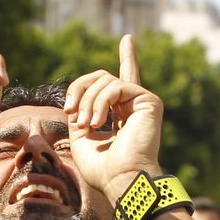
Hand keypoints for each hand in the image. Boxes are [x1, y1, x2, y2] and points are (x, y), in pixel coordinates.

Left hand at [63, 34, 162, 196]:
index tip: (128, 38)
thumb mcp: (80, 138)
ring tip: (86, 124)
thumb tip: (75, 101)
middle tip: (71, 112)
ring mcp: (143, 102)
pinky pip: (115, 86)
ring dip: (87, 101)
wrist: (120, 180)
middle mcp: (135, 105)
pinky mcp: (149, 101)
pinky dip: (99, 102)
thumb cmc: (102, 168)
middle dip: (80, 89)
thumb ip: (79, 114)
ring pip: (105, 80)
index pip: (121, 81)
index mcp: (123, 114)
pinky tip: (96, 122)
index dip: (128, 58)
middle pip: (101, 77)